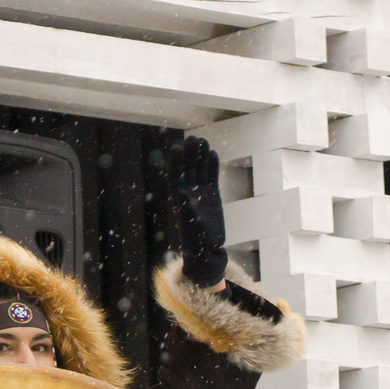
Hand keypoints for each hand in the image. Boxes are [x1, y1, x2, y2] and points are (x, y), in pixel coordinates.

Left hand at [165, 135, 227, 288]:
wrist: (208, 250)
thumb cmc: (195, 242)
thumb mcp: (190, 227)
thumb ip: (187, 210)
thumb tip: (181, 192)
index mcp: (178, 198)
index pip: (175, 175)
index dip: (176, 161)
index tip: (178, 147)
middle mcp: (188, 192)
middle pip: (188, 168)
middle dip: (190, 154)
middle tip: (193, 138)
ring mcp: (201, 192)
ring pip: (200, 169)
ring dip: (201, 156)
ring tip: (204, 141)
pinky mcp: (213, 195)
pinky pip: (212, 176)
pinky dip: (212, 166)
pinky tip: (213, 153)